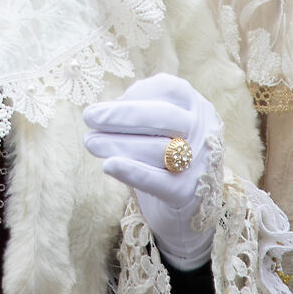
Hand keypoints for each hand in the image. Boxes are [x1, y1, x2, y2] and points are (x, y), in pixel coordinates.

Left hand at [84, 74, 219, 270]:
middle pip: (163, 116)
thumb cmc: (164, 154)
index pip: (167, 89)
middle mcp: (203, 130)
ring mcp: (200, 162)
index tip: (106, 103)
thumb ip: (139, 111)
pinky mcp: (188, 193)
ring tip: (90, 142)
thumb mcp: (160, 125)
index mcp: (196, 106)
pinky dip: (132, 171)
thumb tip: (105, 109)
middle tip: (89, 117)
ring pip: (158, 149)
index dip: (134, 93)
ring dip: (119, 143)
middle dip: (121, 115)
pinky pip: (159, 181)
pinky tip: (108, 165)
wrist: (189, 204)